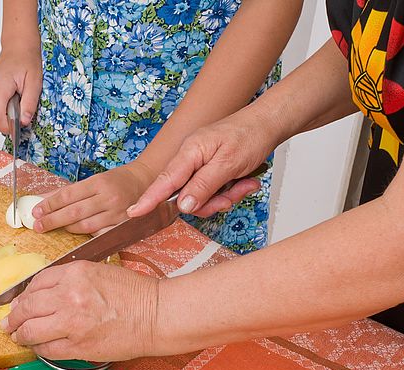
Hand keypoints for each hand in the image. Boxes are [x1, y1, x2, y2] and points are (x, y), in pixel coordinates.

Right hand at [0, 45, 42, 133]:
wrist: (18, 47)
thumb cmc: (26, 60)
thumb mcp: (35, 83)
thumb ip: (29, 104)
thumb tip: (24, 122)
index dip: (7, 127)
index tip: (18, 127)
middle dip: (10, 118)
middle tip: (21, 105)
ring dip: (7, 112)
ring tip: (17, 97)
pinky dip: (4, 107)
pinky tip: (11, 96)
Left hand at [1, 261, 158, 361]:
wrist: (156, 315)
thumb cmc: (133, 293)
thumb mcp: (98, 272)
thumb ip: (69, 279)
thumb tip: (41, 293)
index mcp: (74, 273)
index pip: (35, 283)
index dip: (22, 295)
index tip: (16, 303)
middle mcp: (69, 296)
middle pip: (27, 307)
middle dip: (13, 317)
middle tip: (8, 323)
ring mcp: (72, 323)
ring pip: (31, 331)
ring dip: (20, 335)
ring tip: (17, 336)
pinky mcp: (78, 346)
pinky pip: (47, 349)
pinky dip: (38, 349)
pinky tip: (37, 347)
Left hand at [31, 163, 154, 233]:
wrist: (144, 182)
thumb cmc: (115, 181)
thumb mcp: (94, 179)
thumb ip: (71, 192)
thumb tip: (45, 200)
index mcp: (99, 182)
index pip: (68, 195)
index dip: (50, 205)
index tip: (36, 212)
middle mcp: (108, 198)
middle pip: (74, 213)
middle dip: (52, 220)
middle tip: (38, 226)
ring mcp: (116, 213)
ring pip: (85, 226)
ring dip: (66, 229)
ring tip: (53, 229)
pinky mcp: (122, 226)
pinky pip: (99, 235)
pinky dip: (85, 236)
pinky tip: (74, 236)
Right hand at [127, 108, 278, 218]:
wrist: (269, 122)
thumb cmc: (250, 136)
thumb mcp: (228, 164)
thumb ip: (204, 185)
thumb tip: (183, 205)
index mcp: (190, 152)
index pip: (165, 181)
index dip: (149, 199)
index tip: (134, 212)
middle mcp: (191, 158)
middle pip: (186, 195)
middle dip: (211, 201)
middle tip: (231, 197)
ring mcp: (200, 164)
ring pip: (202, 196)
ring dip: (224, 196)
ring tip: (245, 185)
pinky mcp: (210, 169)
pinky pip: (212, 190)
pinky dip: (229, 191)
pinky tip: (245, 182)